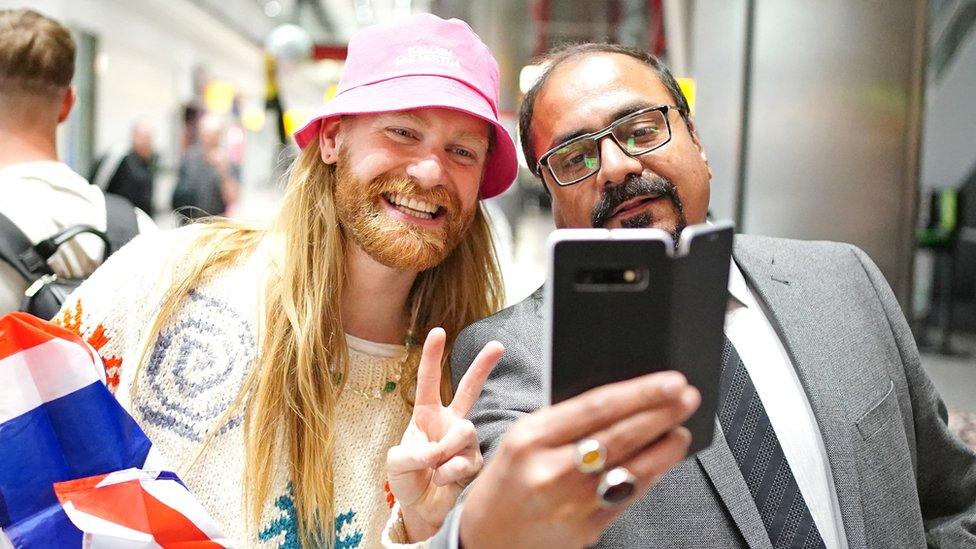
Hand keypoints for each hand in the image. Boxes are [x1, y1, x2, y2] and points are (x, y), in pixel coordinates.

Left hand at [386, 327, 503, 541]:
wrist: (422, 511)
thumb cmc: (408, 481)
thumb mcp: (396, 463)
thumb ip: (411, 453)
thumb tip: (438, 452)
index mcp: (427, 416)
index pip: (429, 382)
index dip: (432, 356)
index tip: (438, 332)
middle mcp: (449, 424)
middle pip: (469, 390)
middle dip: (483, 367)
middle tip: (498, 345)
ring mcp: (465, 443)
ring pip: (464, 431)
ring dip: (445, 451)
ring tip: (434, 468)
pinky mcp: (476, 463)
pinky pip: (464, 461)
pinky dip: (447, 474)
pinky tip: (442, 481)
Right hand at [459, 371, 700, 548]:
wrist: (486, 539)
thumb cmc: (507, 481)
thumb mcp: (522, 438)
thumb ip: (566, 420)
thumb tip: (622, 400)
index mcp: (531, 438)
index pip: (597, 407)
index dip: (640, 392)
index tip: (670, 381)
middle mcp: (551, 471)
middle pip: (620, 435)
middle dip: (661, 413)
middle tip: (686, 397)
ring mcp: (571, 504)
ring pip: (632, 469)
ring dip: (665, 447)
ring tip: (680, 429)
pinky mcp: (587, 530)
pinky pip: (628, 497)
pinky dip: (650, 476)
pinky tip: (661, 461)